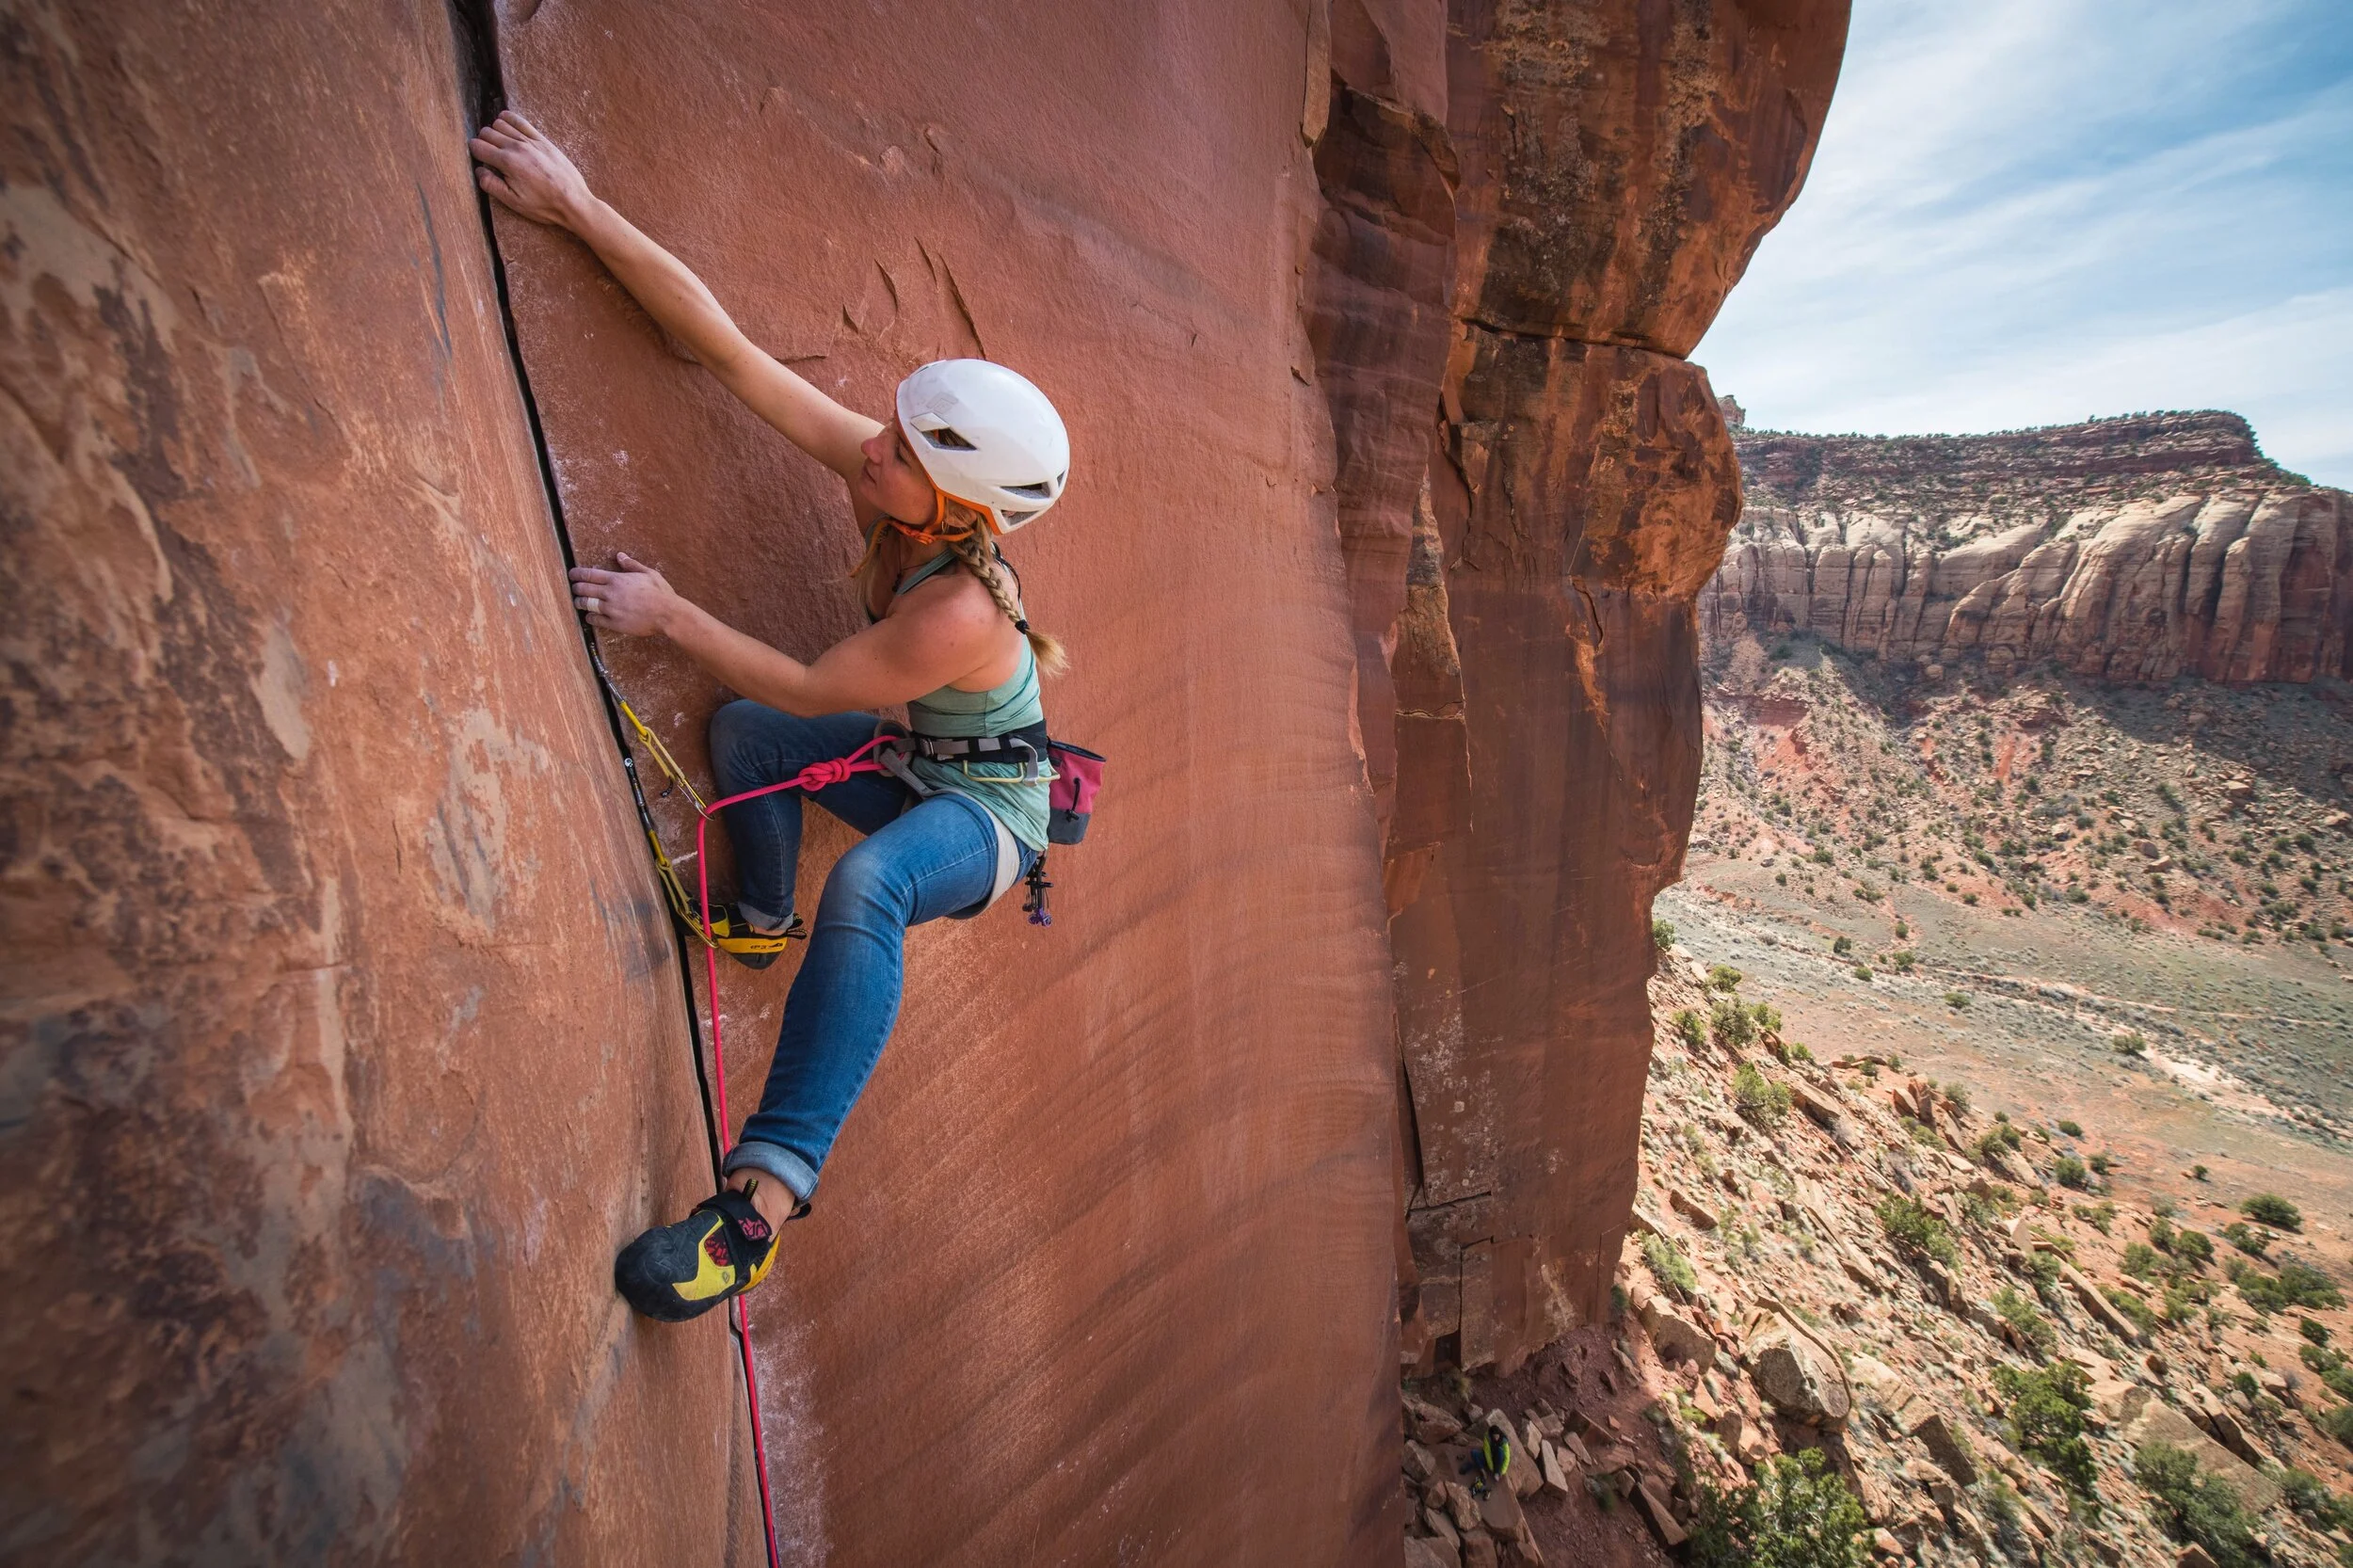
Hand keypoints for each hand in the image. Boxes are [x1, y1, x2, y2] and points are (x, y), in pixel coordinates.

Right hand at [470, 110, 591, 228]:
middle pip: (487, 133)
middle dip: (483, 142)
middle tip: (488, 156)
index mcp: (507, 162)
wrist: (573, 201)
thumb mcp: (513, 202)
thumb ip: (491, 185)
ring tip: (499, 145)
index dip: (474, 153)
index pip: (477, 146)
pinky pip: (520, 121)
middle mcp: (517, 147)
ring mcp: (530, 141)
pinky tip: (506, 126)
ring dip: (495, 131)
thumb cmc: (544, 205)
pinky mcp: (542, 139)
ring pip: (500, 123)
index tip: (479, 160)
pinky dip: (508, 119)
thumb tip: (478, 171)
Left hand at [569, 553, 680, 637]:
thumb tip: (620, 556)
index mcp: (617, 580)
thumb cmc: (660, 593)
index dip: (577, 574)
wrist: (667, 614)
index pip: (589, 574)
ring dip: (580, 603)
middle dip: (576, 588)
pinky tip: (590, 616)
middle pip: (584, 589)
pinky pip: (595, 620)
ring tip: (578, 603)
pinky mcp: (614, 623)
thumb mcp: (648, 573)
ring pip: (586, 605)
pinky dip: (590, 617)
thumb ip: (632, 565)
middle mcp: (610, 593)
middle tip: (574, 589)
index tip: (572, 575)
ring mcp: (611, 609)